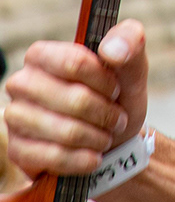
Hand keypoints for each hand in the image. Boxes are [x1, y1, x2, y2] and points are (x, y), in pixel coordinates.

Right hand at [4, 19, 148, 178]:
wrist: (111, 138)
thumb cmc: (115, 96)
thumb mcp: (131, 65)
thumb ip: (129, 41)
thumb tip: (112, 50)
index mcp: (43, 54)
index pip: (76, 63)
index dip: (104, 80)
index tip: (117, 89)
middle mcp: (22, 82)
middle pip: (74, 99)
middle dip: (105, 113)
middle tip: (117, 119)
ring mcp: (16, 117)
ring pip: (66, 131)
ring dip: (96, 137)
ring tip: (106, 136)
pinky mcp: (18, 150)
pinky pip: (55, 157)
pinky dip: (83, 159)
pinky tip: (94, 156)